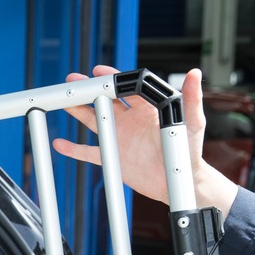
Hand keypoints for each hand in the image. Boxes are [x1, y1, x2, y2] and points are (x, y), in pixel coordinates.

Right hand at [51, 65, 237, 213]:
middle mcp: (131, 120)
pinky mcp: (113, 158)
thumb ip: (192, 98)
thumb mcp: (193, 122)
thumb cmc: (189, 151)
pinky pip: (89, 152)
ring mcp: (120, 138)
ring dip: (78, 111)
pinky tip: (60, 144)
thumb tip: (195, 73)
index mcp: (147, 109)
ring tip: (62, 102)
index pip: (127, 88)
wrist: (180, 182)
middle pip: (105, 100)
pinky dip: (74, 149)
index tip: (98, 72)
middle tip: (73, 81)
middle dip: (88, 90)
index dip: (112, 78)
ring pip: (94, 121)